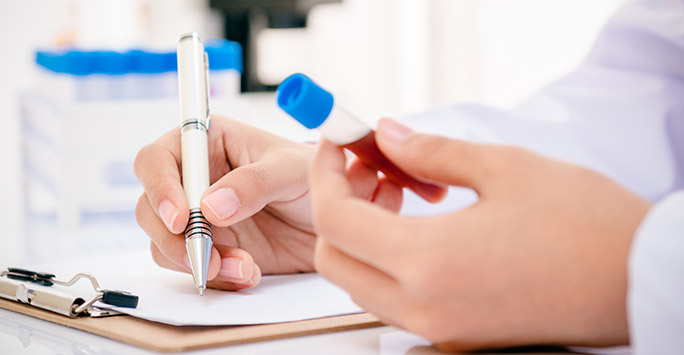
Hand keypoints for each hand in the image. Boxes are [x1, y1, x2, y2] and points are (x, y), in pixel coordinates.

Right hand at [134, 115, 401, 290]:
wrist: (332, 220)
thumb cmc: (313, 176)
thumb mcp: (292, 170)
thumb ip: (254, 182)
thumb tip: (211, 206)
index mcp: (207, 142)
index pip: (157, 159)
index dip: (159, 187)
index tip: (181, 217)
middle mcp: (194, 178)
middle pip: (150, 207)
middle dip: (173, 238)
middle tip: (205, 258)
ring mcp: (199, 216)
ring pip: (164, 242)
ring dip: (196, 262)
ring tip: (244, 267)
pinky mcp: (210, 247)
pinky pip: (192, 267)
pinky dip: (216, 276)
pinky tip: (248, 272)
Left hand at [310, 118, 651, 350]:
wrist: (639, 281)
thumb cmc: (586, 225)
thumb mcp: (506, 168)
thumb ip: (431, 151)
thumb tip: (387, 135)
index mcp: (428, 263)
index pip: (334, 221)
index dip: (324, 175)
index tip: (334, 146)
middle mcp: (423, 307)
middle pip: (333, 260)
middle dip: (334, 208)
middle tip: (364, 169)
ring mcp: (438, 329)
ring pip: (360, 283)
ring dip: (359, 236)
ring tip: (395, 192)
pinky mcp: (456, 336)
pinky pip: (394, 301)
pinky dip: (387, 262)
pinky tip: (417, 228)